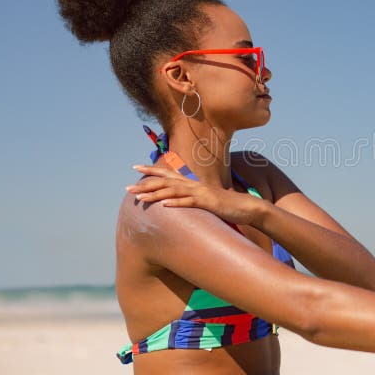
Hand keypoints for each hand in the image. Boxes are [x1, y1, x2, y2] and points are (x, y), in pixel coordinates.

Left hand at [126, 164, 265, 226]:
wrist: (246, 207)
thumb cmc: (225, 205)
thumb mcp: (204, 200)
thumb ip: (191, 197)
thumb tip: (177, 200)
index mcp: (192, 183)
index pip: (168, 173)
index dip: (151, 170)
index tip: (135, 167)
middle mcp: (194, 185)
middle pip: (166, 181)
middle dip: (146, 184)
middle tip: (128, 188)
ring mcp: (201, 193)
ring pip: (174, 192)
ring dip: (155, 194)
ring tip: (140, 198)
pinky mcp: (208, 203)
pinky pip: (190, 203)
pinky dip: (177, 203)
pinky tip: (165, 205)